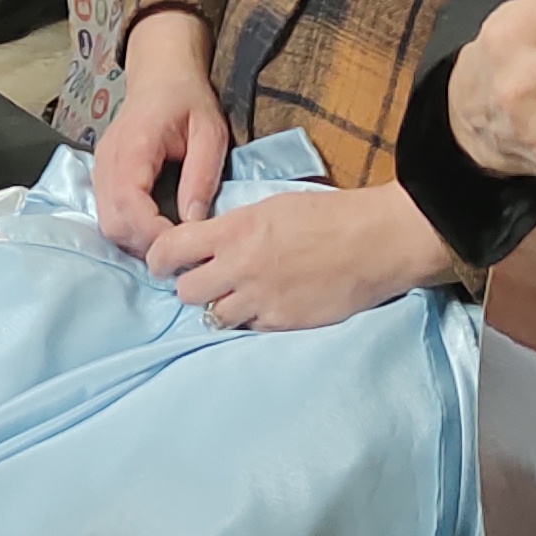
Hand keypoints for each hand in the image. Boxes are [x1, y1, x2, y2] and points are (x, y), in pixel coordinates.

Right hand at [91, 8, 229, 251]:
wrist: (161, 75)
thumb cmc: (189, 100)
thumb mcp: (210, 132)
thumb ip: (202, 176)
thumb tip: (194, 222)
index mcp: (134, 145)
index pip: (129, 202)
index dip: (153, 232)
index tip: (183, 242)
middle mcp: (108, 160)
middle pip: (112, 222)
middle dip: (145, 243)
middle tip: (180, 248)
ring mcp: (100, 169)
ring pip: (107, 223)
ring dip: (136, 240)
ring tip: (171, 240)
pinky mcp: (102, 176)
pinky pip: (108, 214)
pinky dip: (130, 229)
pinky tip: (156, 228)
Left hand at [147, 180, 452, 328]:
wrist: (376, 241)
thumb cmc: (329, 214)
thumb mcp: (271, 207)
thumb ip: (234, 228)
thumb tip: (208, 243)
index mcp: (234, 230)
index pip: (169, 249)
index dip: (159, 259)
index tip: (163, 262)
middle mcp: (240, 267)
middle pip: (185, 292)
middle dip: (191, 287)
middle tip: (206, 281)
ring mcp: (261, 299)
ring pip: (213, 316)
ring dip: (220, 307)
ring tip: (239, 296)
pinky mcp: (282, 323)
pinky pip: (249, 328)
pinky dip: (251, 320)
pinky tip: (267, 305)